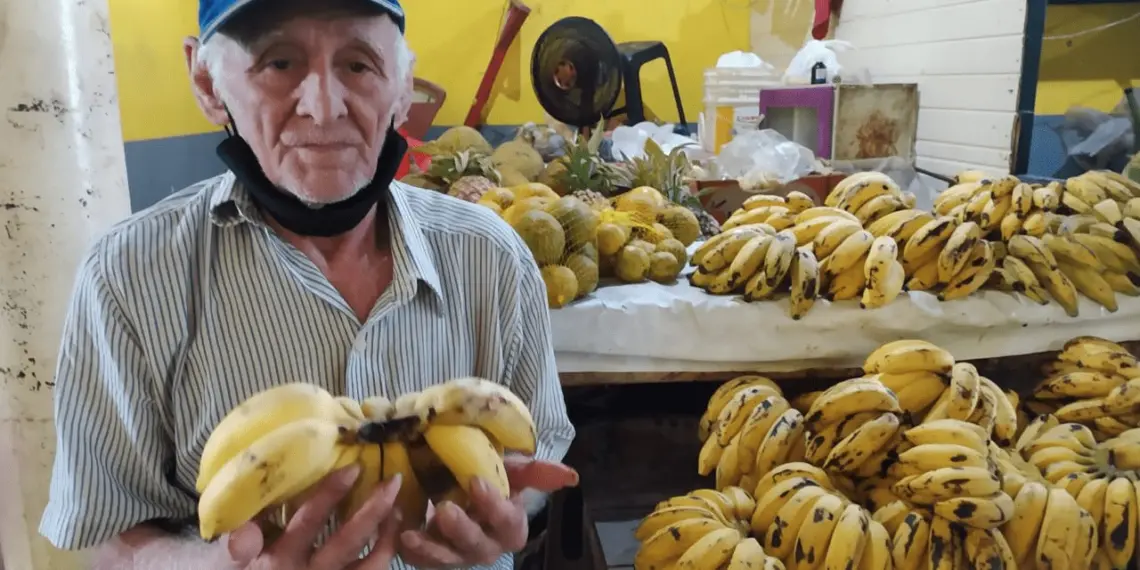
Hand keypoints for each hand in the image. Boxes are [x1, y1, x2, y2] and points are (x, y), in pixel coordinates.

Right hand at [225, 466, 402, 569]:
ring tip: (398, 509)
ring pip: (370, 566)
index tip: (353, 468)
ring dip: (388, 537)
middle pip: (349, 541)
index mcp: (278, 559)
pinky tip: (393, 536)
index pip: (308, 522)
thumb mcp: (227, 559)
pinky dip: (386, 556)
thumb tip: (244, 534)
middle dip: (374, 510)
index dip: (330, 495)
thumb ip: (237, 542)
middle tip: (393, 481)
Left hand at [398, 458, 578, 568]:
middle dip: (461, 530)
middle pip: (477, 545)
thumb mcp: (509, 469)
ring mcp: (459, 556)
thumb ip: (538, 472)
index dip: (493, 504)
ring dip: (431, 547)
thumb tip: (572, 477)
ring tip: (413, 533)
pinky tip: (399, 533)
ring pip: (448, 559)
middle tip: (444, 510)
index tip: (476, 481)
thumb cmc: (486, 475)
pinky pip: (422, 561)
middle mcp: (488, 547)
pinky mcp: (432, 559)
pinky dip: (410, 549)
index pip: (507, 521)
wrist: (453, 485)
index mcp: (511, 526)